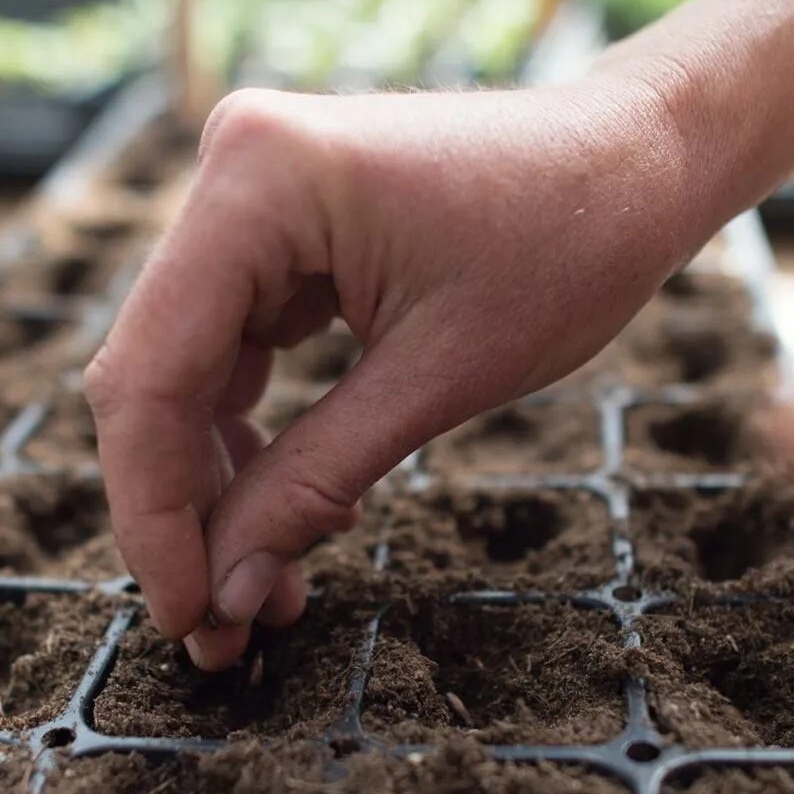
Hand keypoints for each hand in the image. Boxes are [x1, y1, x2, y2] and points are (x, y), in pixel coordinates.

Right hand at [86, 73, 743, 668]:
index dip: (156, 512)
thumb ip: (315, 481)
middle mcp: (232, 169)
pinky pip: (234, 349)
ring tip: (266, 591)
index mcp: (259, 180)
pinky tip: (296, 508)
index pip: (154, 374)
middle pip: (157, 376)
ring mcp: (250, 195)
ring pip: (188, 372)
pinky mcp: (278, 227)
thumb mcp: (440, 378)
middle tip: (217, 631)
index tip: (187, 616)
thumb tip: (225, 592)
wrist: (639, 162)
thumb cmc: (570, 243)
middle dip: (186, 511)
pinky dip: (254, 435)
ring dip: (220, 484)